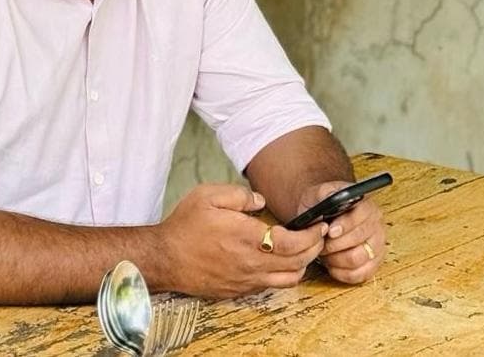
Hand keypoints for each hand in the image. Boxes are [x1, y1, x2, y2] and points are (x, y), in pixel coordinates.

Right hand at [158, 183, 327, 297]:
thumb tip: (261, 201)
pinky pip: (271, 286)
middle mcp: (251, 263)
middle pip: (298, 263)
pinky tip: (279, 261)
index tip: (319, 226)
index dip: (311, 236)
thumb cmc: (185, 225)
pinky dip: (284, 275)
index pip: (293, 243)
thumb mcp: (208, 195)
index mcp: (247, 237)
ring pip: (288, 279)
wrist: (165, 258)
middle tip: (318, 236)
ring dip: (302, 265)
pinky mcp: (239, 290)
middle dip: (314, 249)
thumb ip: (240, 195)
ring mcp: (246, 280)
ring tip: (303, 249)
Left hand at [296, 181, 386, 283]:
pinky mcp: (373, 264)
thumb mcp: (320, 192)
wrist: (322, 213)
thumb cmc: (321, 203)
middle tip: (321, 243)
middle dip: (334, 245)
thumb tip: (330, 200)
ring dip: (336, 259)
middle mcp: (375, 226)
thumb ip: (325, 194)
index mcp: (366, 206)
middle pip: (358, 242)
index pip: (360, 218)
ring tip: (325, 253)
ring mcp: (377, 246)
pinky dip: (342, 273)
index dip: (344, 226)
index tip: (330, 231)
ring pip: (357, 260)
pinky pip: (360, 275)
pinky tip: (332, 265)